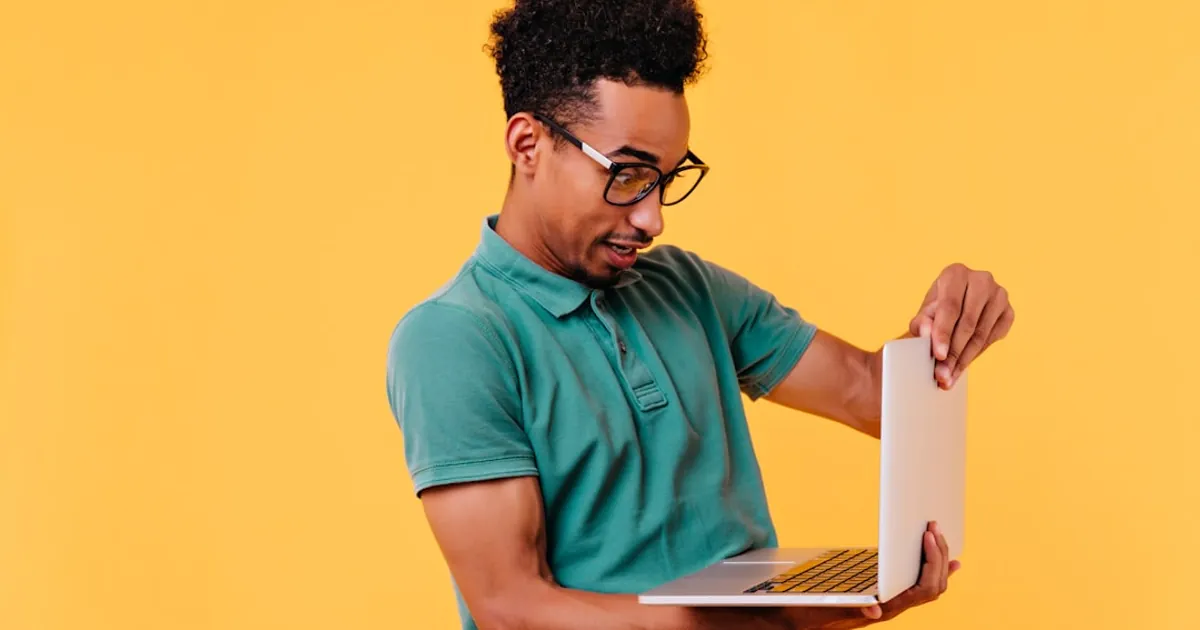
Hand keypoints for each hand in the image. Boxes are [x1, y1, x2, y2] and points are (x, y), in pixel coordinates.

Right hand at [787, 522, 959, 628]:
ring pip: (930, 587)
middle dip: (938, 556)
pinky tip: (945, 562)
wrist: (799, 622)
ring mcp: (893, 603)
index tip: (928, 537)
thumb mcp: (825, 609)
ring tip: (940, 536)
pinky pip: (920, 586)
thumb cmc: (810, 614)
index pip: (922, 590)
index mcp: (884, 611)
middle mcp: (893, 608)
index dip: (931, 563)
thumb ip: (851, 608)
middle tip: (934, 527)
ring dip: (938, 561)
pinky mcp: (887, 597)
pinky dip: (934, 571)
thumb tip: (876, 610)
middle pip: (933, 587)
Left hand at [909, 263, 1013, 388]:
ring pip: (981, 333)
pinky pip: (994, 338)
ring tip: (949, 377)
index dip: (943, 333)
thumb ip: (921, 324)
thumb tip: (926, 333)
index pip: (950, 307)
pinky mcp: (1009, 311)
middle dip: (954, 353)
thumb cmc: (936, 311)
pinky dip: (977, 354)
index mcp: (955, 273)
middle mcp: (981, 279)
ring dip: (964, 359)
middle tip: (942, 375)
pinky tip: (963, 366)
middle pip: (967, 322)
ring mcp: (999, 295)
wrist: (955, 310)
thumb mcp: (923, 314)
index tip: (938, 355)